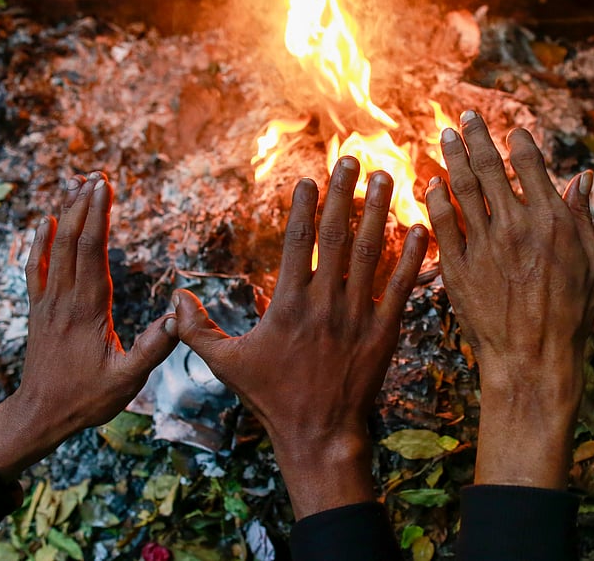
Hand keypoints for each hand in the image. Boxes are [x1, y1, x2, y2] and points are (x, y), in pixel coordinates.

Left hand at [0, 172, 178, 479]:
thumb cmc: (86, 399)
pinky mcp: (38, 311)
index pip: (92, 250)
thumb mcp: (127, 380)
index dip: (98, 215)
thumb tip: (178, 315)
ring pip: (53, 248)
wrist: (40, 415)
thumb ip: (154, 347)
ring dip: (65, 215)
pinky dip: (39, 242)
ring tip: (76, 187)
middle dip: (83, 205)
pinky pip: (35, 267)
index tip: (104, 186)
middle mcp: (63, 299)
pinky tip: (43, 223)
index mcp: (87, 309)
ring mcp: (47, 303)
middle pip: (71, 240)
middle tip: (95, 177)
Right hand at [173, 157, 428, 518]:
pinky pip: (400, 288)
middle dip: (345, 194)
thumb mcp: (225, 364)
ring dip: (379, 213)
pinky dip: (412, 258)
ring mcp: (357, 317)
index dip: (304, 207)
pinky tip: (419, 228)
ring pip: (371, 254)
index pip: (296, 242)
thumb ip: (196, 329)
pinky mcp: (385, 333)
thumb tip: (174, 296)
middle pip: (337, 236)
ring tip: (386, 179)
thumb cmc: (271, 398)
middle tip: (353, 159)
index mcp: (288, 305)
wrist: (319, 435)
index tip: (310, 178)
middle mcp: (325, 304)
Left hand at [426, 111, 593, 489]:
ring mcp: (484, 244)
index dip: (519, 141)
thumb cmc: (570, 316)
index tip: (512, 130)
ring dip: (452, 156)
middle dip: (477, 136)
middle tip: (465, 117)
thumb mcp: (590, 263)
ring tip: (444, 135)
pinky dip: (436, 198)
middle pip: (491, 166)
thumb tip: (582, 177)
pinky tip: (430, 183)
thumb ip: (579, 216)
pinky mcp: (458, 266)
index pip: (531, 164)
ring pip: (463, 187)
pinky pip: (442, 222)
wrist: (533, 361)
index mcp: (551, 220)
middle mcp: (516, 224)